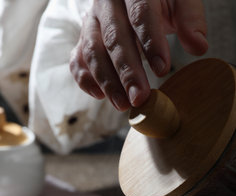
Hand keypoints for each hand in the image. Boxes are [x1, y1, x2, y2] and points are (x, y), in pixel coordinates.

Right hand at [70, 0, 207, 110]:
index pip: (140, 13)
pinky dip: (85, 80)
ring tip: (122, 105)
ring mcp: (91, 21)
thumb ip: (190, 18)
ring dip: (106, 81)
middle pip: (113, 38)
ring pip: (92, 52)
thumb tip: (199, 47)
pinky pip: (77, 60)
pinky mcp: (83, 39)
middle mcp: (107, 3)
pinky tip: (100, 96)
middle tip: (139, 97)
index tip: (162, 69)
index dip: (150, 42)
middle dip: (126, 71)